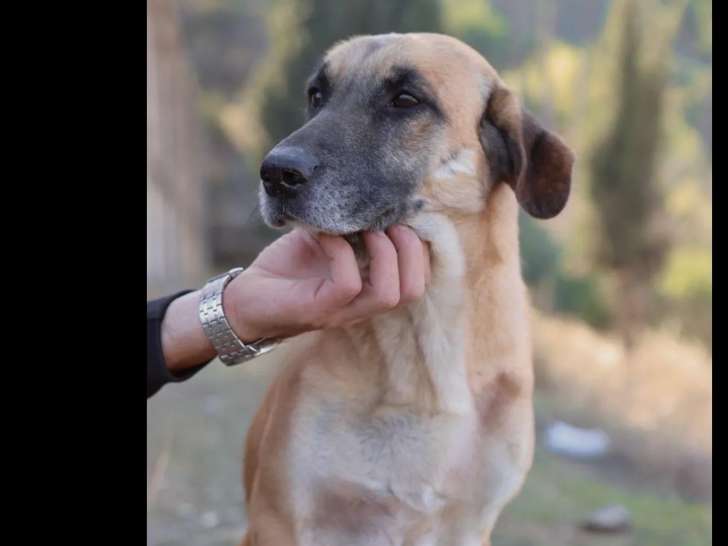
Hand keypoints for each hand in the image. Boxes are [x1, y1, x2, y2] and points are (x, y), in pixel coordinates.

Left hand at [224, 225, 430, 341]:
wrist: (243, 298)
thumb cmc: (287, 268)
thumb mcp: (326, 241)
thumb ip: (352, 227)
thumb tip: (375, 196)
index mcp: (369, 288)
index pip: (417, 280)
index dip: (420, 247)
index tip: (401, 216)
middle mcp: (361, 305)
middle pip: (413, 290)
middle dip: (411, 250)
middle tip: (390, 222)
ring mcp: (341, 311)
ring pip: (390, 294)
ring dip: (384, 254)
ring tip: (368, 229)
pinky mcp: (317, 310)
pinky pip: (347, 283)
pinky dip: (341, 252)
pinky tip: (325, 235)